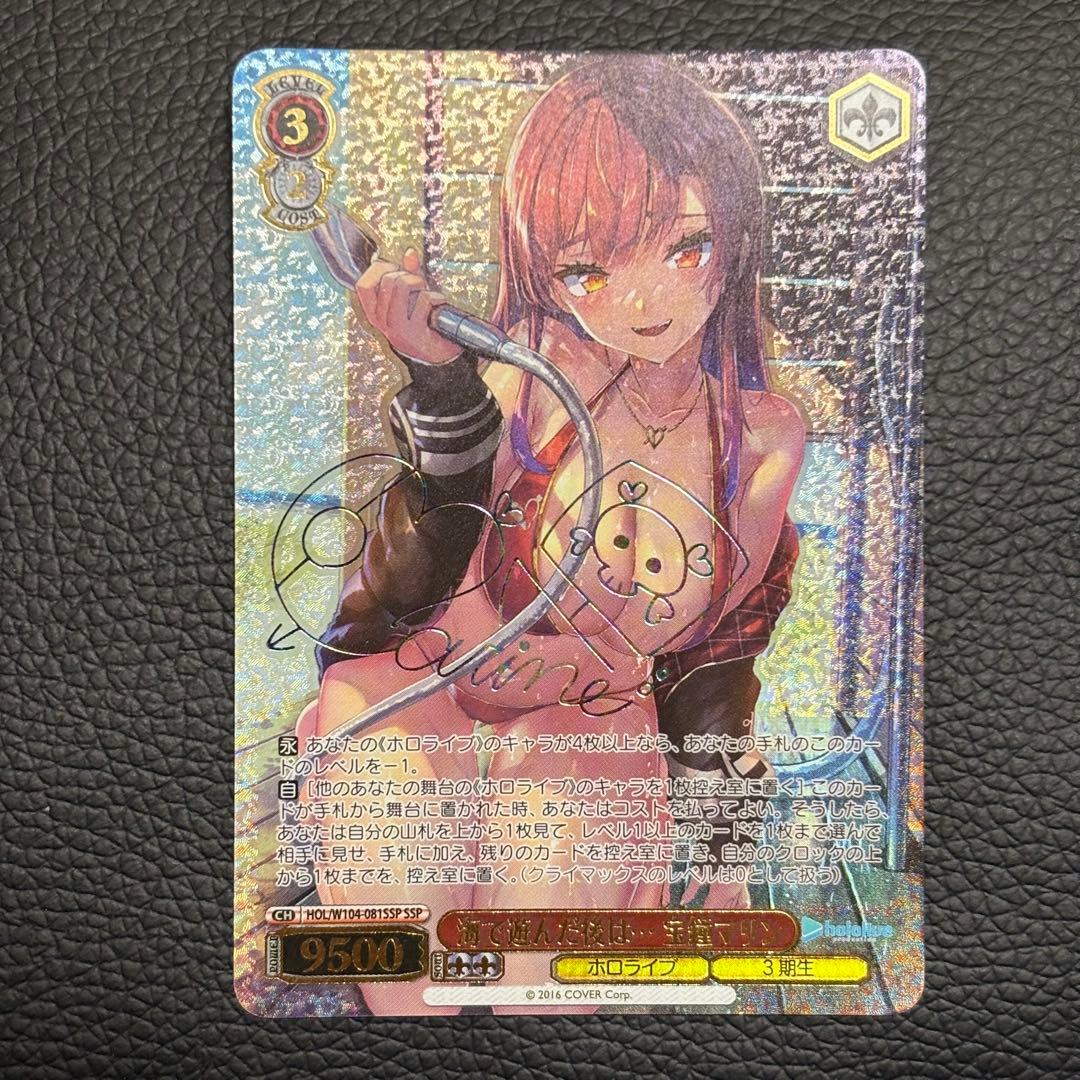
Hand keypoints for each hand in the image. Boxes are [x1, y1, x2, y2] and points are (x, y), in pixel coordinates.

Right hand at [355, 247, 460, 364]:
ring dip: (420, 283)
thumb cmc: (423, 325)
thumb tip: (410, 253)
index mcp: (374, 313)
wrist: (438, 359)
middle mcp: (381, 322)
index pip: (362, 285)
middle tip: (419, 284)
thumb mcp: (412, 299)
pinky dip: (436, 297)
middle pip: (388, 280)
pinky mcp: (414, 333)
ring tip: (428, 292)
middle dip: (407, 274)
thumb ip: (409, 275)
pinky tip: (439, 303)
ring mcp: (396, 329)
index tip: (395, 269)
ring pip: (402, 285)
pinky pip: (424, 300)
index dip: (379, 270)